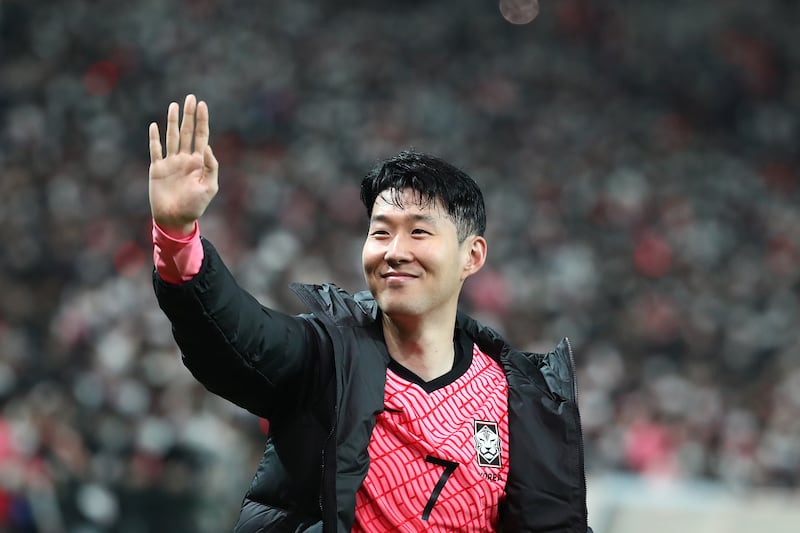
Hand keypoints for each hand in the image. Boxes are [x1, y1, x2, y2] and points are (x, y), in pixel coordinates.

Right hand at [149, 94, 218, 235]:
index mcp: (199, 162)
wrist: (175, 219)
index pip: (201, 136)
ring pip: (172, 137)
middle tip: (191, 98)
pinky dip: (154, 138)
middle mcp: (184, 159)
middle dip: (189, 115)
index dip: (202, 121)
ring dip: (172, 121)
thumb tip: (208, 148)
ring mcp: (170, 162)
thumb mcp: (209, 187)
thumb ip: (211, 167)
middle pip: (187, 132)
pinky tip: (155, 125)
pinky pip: (155, 150)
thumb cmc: (195, 206)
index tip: (202, 105)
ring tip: (174, 105)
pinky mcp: (157, 169)